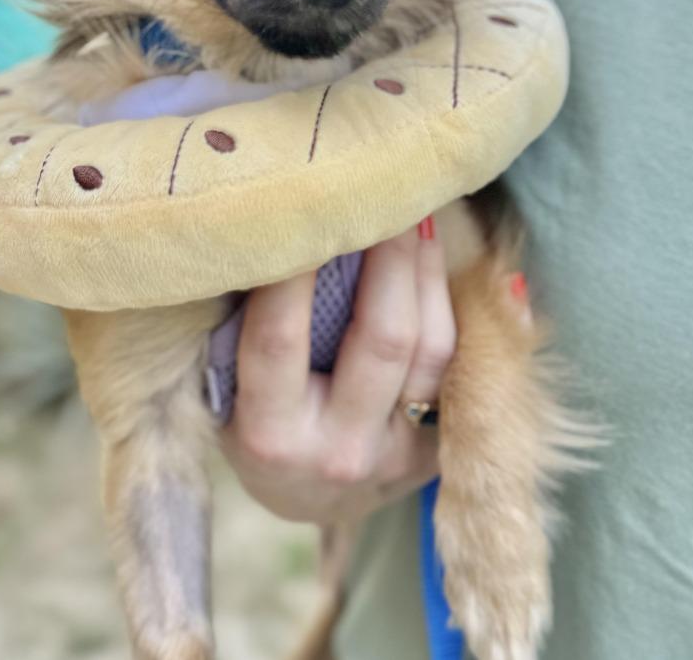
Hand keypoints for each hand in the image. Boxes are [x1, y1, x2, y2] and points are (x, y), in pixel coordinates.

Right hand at [219, 219, 456, 523]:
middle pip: (381, 338)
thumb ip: (248, 322)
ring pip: (432, 350)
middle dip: (389, 255)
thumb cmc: (256, 422)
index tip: (305, 202)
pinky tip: (458, 262)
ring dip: (428, 273)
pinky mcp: (437, 454)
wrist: (308, 498)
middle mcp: (337, 450)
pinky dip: (463, 311)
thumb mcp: (229, 387)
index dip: (293, 269)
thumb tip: (274, 232)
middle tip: (388, 194)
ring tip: (419, 217)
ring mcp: (396, 456)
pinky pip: (460, 371)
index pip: (279, 339)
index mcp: (269, 433)